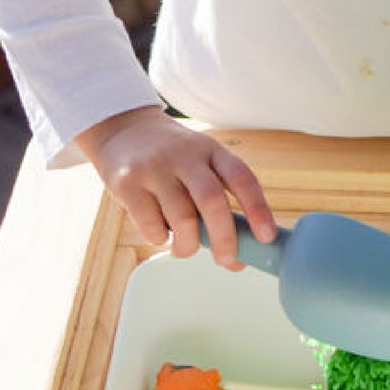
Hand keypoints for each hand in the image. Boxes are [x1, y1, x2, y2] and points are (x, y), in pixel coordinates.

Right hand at [74, 106, 275, 268]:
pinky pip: (150, 224)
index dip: (258, 209)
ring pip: (181, 217)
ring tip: (186, 249)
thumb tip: (238, 252)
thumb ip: (220, 197)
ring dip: (189, 244)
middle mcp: (185, 156)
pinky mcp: (127, 182)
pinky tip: (161, 234)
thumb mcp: (202, 161)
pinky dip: (160, 238)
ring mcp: (154, 167)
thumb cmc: (173, 159)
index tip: (267, 237)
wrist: (123, 129)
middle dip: (224, 237)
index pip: (243, 178)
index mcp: (212, 151)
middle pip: (212, 200)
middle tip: (228, 260)